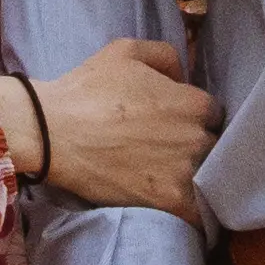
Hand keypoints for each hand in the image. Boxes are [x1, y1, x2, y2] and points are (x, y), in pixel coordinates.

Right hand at [27, 34, 216, 214]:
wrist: (52, 132)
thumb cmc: (87, 89)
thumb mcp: (127, 51)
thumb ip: (166, 56)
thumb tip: (183, 76)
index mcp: (194, 102)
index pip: (212, 115)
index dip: (193, 119)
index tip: (174, 125)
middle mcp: (198, 137)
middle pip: (212, 147)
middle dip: (194, 148)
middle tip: (166, 150)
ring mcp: (186, 172)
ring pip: (207, 179)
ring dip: (193, 179)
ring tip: (166, 178)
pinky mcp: (170, 201)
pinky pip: (198, 213)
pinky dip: (193, 213)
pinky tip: (179, 207)